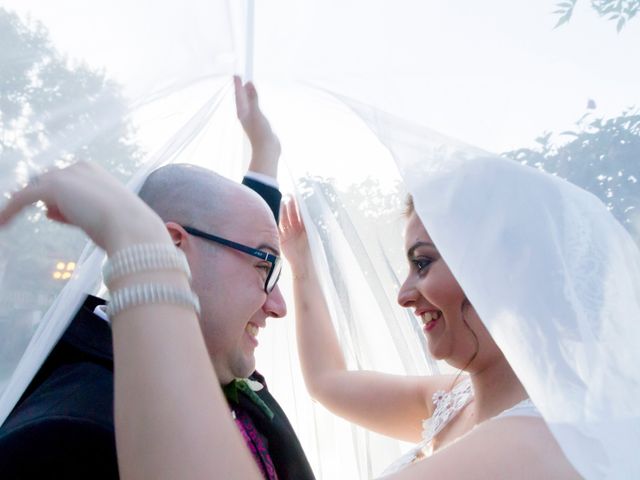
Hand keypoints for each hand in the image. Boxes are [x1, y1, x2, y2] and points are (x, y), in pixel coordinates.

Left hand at [0, 161, 169, 253]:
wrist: (131, 227)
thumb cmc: (123, 226)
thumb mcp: (96, 215)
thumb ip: (72, 211)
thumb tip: (48, 211)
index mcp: (93, 171)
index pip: (66, 181)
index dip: (59, 199)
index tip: (56, 216)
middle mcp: (79, 168)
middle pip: (47, 182)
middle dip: (44, 200)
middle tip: (46, 220)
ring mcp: (65, 176)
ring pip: (34, 189)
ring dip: (23, 205)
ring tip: (11, 222)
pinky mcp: (52, 188)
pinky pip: (22, 198)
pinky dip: (9, 211)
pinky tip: (2, 224)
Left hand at [234, 76, 280, 176]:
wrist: (267, 149)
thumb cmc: (260, 132)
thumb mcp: (256, 112)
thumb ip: (252, 98)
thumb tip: (248, 84)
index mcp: (242, 112)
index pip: (239, 95)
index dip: (238, 85)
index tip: (236, 75)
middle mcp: (244, 115)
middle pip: (241, 98)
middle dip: (240, 89)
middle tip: (239, 78)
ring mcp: (251, 119)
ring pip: (247, 103)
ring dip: (247, 95)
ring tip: (247, 87)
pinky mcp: (257, 123)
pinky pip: (254, 108)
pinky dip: (253, 101)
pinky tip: (256, 101)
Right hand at [279, 197, 312, 273]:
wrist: (304, 266)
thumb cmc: (313, 253)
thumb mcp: (315, 237)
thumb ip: (312, 226)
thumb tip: (314, 212)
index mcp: (306, 228)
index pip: (302, 214)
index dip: (300, 206)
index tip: (298, 197)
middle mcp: (297, 230)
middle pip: (293, 214)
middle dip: (291, 205)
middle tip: (289, 195)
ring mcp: (289, 234)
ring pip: (285, 219)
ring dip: (284, 210)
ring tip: (283, 200)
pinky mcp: (282, 240)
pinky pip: (278, 228)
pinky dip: (276, 221)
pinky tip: (274, 213)